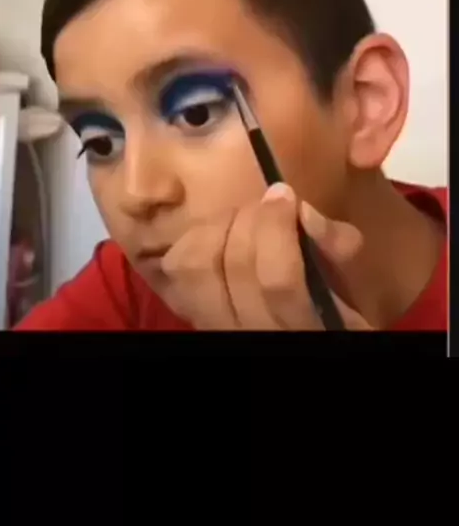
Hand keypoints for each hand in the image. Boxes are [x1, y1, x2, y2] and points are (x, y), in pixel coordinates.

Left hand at [155, 184, 371, 330]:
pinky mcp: (190, 311)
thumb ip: (337, 248)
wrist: (285, 330)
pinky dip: (192, 239)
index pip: (278, 280)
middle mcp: (249, 331)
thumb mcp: (350, 284)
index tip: (285, 194)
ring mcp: (213, 323)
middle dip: (249, 219)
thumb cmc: (328, 307)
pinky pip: (175, 268)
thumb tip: (304, 211)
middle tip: (265, 201)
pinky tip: (217, 233)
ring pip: (193, 266)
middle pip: (231, 266)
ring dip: (216, 226)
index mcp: (300, 326)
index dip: (277, 228)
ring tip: (240, 216)